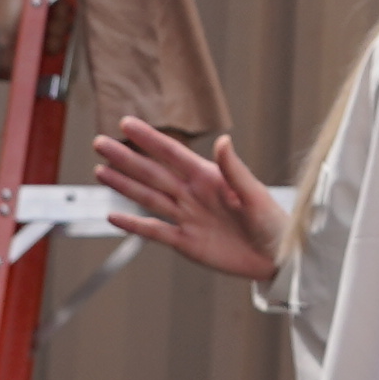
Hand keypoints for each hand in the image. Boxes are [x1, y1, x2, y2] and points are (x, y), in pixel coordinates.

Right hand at [91, 115, 289, 279]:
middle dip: (126, 157)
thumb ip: (234, 169)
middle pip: (152, 173)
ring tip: (101, 170)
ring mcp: (187, 218)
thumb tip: (222, 141)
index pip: (172, 153)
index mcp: (209, 178)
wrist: (278, 256)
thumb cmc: (273, 222)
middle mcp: (193, 194)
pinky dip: (134, 224)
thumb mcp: (254, 193)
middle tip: (100, 142)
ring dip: (125, 184)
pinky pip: (155, 231)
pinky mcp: (186, 242)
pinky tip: (115, 215)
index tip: (127, 123)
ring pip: (149, 197)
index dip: (149, 138)